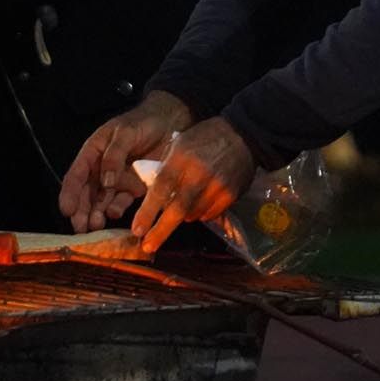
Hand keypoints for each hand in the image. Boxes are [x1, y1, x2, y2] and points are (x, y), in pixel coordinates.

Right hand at [58, 90, 192, 230]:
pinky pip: (123, 202)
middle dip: (81, 211)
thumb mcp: (124, 133)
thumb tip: (105, 181)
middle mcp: (100, 170)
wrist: (170, 123)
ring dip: (96, 214)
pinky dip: (117, 210)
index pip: (75, 176)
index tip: (66, 210)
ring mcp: (117, 180)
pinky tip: (115, 215)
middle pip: (86, 194)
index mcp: (92, 153)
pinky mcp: (134, 188)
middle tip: (80, 228)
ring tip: (96, 225)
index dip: (69, 194)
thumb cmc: (142, 123)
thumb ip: (114, 155)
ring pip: (101, 201)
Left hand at [129, 117, 255, 253]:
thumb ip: (165, 169)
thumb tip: (153, 195)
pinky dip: (198, 214)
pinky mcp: (231, 195)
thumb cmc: (203, 138)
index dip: (148, 212)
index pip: (160, 189)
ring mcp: (217, 186)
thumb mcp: (178, 145)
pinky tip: (194, 208)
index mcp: (181, 159)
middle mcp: (199, 174)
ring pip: (193, 214)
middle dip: (160, 231)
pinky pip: (209, 214)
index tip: (136, 229)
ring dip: (179, 218)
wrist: (242, 134)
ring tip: (172, 217)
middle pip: (177, 209)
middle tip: (147, 246)